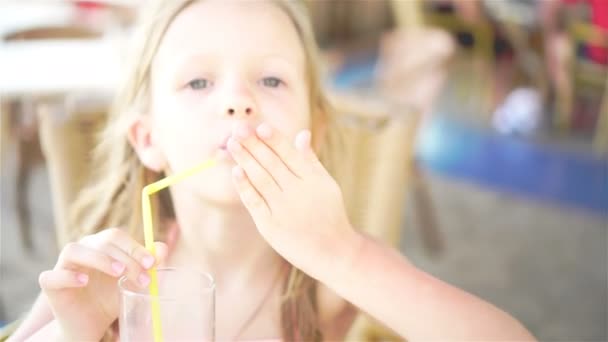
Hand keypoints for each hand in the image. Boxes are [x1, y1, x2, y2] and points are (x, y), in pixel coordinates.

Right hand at [39, 228, 166, 340]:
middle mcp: (82, 250)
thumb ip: (148, 264)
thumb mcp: (134, 282)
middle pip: (101, 242)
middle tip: (142, 278)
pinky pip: (51, 276)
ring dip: (99, 259)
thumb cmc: (112, 298)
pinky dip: (68, 276)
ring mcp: (63, 266)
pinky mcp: (50, 285)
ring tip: (118, 273)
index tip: (152, 264)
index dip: (135, 247)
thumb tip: (162, 248)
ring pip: (74, 250)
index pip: (117, 236)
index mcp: (101, 245)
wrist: (92, 325)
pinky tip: (84, 281)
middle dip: (125, 258)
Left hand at [227, 123, 356, 277]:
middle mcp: (298, 192)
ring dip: (245, 159)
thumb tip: (302, 133)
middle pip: (272, 163)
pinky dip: (244, 186)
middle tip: (237, 128)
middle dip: (253, 144)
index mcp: (313, 179)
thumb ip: (311, 160)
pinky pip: (254, 202)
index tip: (260, 126)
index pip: (290, 154)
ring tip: (232, 143)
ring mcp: (283, 210)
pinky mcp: (270, 226)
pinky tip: (235, 171)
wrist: (332, 252)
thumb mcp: (326, 184)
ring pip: (260, 179)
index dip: (274, 139)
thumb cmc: (329, 213)